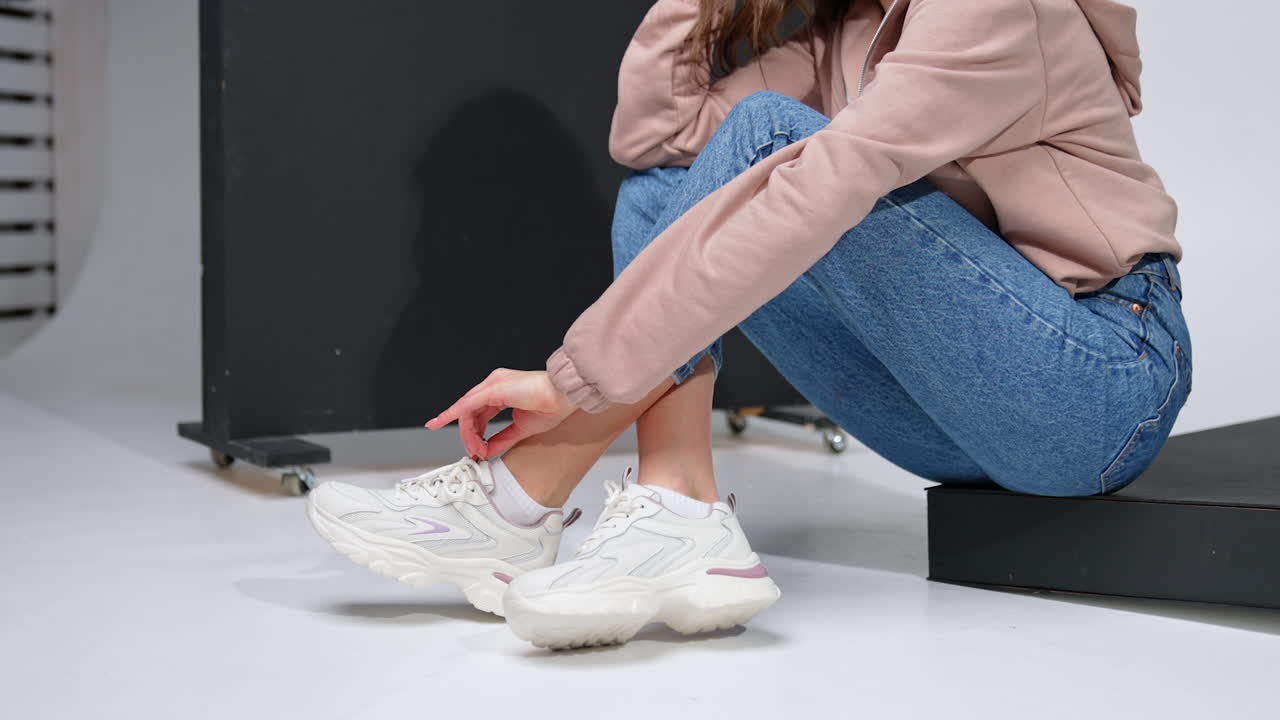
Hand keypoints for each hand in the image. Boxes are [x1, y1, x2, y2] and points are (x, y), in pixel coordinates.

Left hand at [424, 369, 576, 459]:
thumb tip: (488, 450)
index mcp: (503, 391)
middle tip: (475, 453)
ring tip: (474, 449)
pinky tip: (440, 422)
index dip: (474, 431)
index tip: (471, 447)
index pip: (479, 412)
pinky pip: (466, 404)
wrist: (564, 396)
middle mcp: (494, 384)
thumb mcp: (521, 429)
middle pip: (470, 412)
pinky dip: (451, 415)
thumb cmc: (553, 406)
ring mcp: (492, 383)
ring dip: (467, 433)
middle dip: (469, 435)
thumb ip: (502, 439)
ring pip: (467, 409)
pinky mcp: (493, 388)